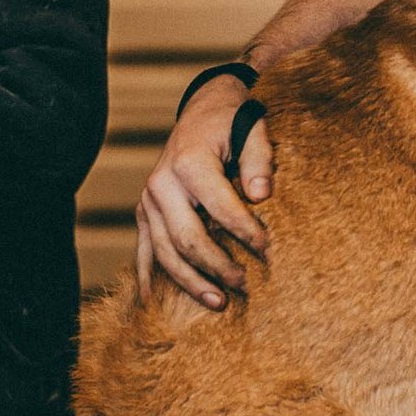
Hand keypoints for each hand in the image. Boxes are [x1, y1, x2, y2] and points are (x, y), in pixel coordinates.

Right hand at [134, 75, 271, 309]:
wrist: (202, 111)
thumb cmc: (231, 123)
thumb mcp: (252, 129)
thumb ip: (259, 160)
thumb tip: (261, 195)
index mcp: (189, 163)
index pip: (222, 210)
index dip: (247, 235)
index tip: (271, 254)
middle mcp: (161, 185)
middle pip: (187, 239)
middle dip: (217, 267)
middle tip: (246, 286)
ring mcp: (148, 202)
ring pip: (164, 253)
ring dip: (190, 282)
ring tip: (219, 303)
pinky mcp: (145, 213)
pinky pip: (145, 250)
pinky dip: (148, 278)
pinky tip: (155, 304)